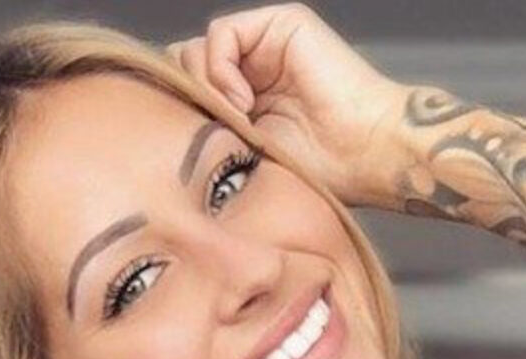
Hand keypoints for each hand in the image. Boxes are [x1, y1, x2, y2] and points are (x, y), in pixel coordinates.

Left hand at [166, 2, 409, 206]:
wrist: (367, 154)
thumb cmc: (320, 168)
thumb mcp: (243, 151)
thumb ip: (208, 124)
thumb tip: (159, 114)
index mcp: (248, 96)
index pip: (188, 87)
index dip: (183, 111)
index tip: (197, 145)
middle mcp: (255, 66)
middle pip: (184, 64)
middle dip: (191, 99)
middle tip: (217, 133)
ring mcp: (267, 43)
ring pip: (196, 50)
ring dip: (207, 89)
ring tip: (238, 122)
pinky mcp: (281, 23)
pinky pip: (220, 34)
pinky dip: (220, 70)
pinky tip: (243, 101)